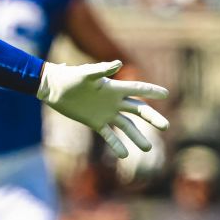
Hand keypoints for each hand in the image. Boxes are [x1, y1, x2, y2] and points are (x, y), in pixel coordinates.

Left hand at [38, 60, 168, 158]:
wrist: (53, 88)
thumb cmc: (69, 76)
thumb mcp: (85, 73)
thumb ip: (101, 70)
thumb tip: (118, 64)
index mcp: (113, 88)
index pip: (137, 89)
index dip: (150, 91)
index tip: (166, 94)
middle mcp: (113, 101)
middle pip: (138, 110)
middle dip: (152, 117)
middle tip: (165, 126)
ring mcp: (106, 113)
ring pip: (126, 126)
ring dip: (137, 136)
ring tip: (147, 148)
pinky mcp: (95, 122)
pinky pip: (109, 135)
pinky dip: (116, 144)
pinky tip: (125, 155)